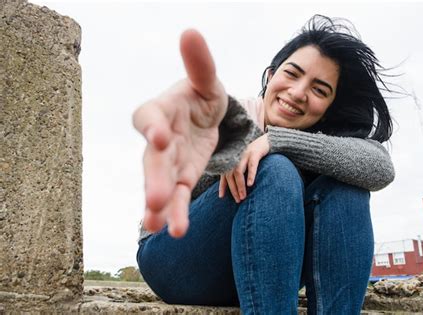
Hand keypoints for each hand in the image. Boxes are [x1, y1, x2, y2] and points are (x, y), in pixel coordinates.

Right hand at [133, 29, 227, 237]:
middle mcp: (158, 138)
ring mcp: (168, 161)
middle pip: (152, 159)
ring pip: (162, 184)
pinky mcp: (182, 176)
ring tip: (157, 226)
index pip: (148, 117)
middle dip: (154, 180)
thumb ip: (199, 61)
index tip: (157, 136)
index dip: (151, 127)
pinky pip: (179, 196)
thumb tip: (191, 32)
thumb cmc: (202, 94)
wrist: (207, 116)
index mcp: (159, 109)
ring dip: (160, 205)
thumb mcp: (207, 78)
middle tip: (155, 200)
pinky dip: (178, 212)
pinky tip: (177, 230)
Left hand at [219, 134, 269, 201]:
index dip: (222, 185)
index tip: (221, 196)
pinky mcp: (255, 153)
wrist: (267, 140)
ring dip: (240, 185)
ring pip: (239, 171)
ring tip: (243, 196)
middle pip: (230, 175)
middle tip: (237, 200)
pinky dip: (250, 175)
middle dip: (233, 189)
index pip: (224, 174)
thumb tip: (235, 187)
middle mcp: (236, 157)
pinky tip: (250, 184)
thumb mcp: (245, 162)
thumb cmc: (256, 154)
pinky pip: (252, 165)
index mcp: (233, 159)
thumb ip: (240, 171)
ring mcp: (244, 154)